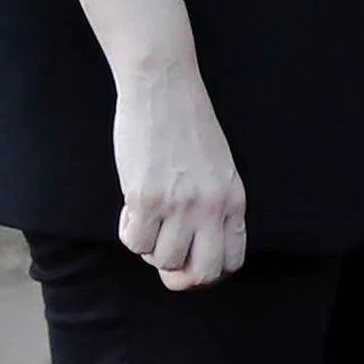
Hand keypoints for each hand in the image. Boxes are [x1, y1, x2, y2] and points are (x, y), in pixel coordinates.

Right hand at [111, 61, 246, 289]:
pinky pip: (135, 241)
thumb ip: (214, 206)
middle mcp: (211, 207)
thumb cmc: (186, 124)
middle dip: (180, 276)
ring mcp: (179, 204)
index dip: (208, 271)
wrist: (162, 86)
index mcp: (234, 200)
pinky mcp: (146, 197)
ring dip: (149, 247)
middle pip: (202, 273)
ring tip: (146, 218)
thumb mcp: (218, 168)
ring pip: (163, 260)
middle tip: (164, 257)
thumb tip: (195, 246)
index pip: (232, 260)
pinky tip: (131, 207)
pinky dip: (129, 231)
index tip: (190, 261)